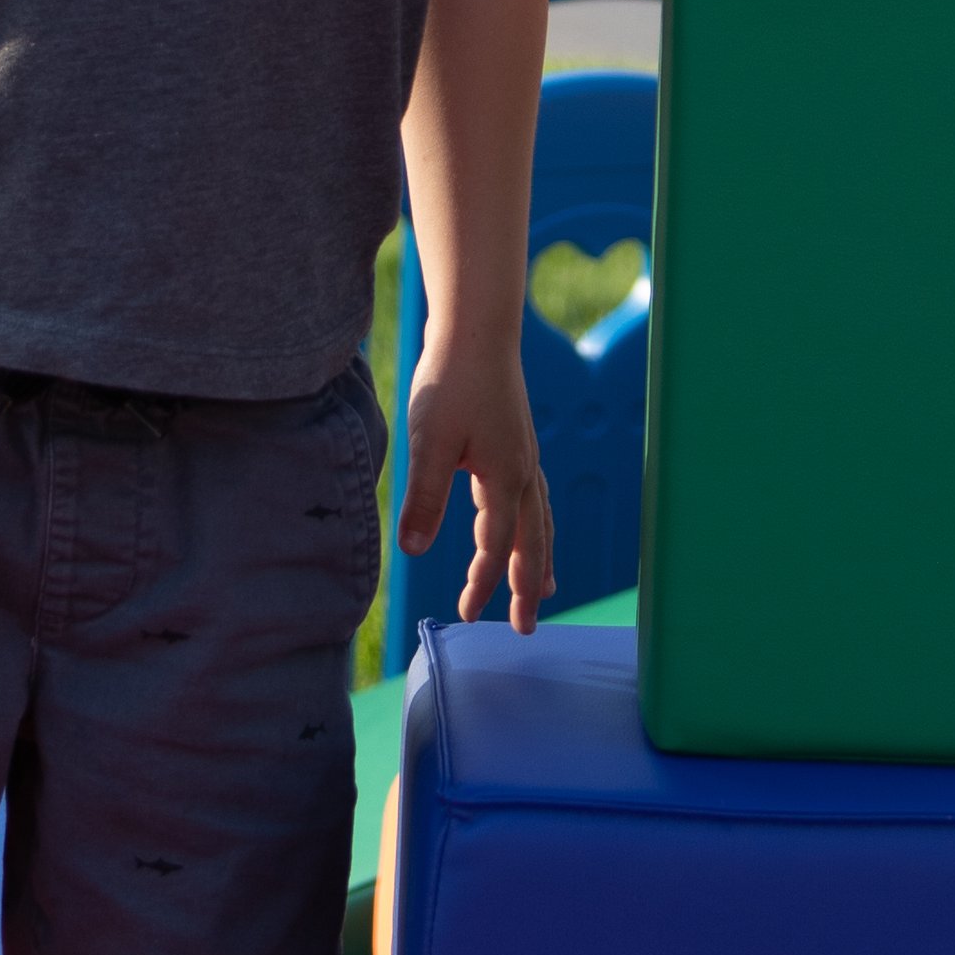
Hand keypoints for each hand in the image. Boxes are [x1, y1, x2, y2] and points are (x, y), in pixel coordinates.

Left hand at [396, 341, 554, 636]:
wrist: (476, 327)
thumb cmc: (451, 380)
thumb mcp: (428, 441)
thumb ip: (424, 497)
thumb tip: (413, 549)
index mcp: (503, 478)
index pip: (495, 547)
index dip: (481, 584)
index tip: (464, 614)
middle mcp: (522, 471)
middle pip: (531, 542)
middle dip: (527, 586)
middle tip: (525, 626)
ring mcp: (523, 454)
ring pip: (538, 520)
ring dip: (538, 557)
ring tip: (542, 587)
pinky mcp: (515, 439)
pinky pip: (533, 497)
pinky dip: (532, 523)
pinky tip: (521, 524)